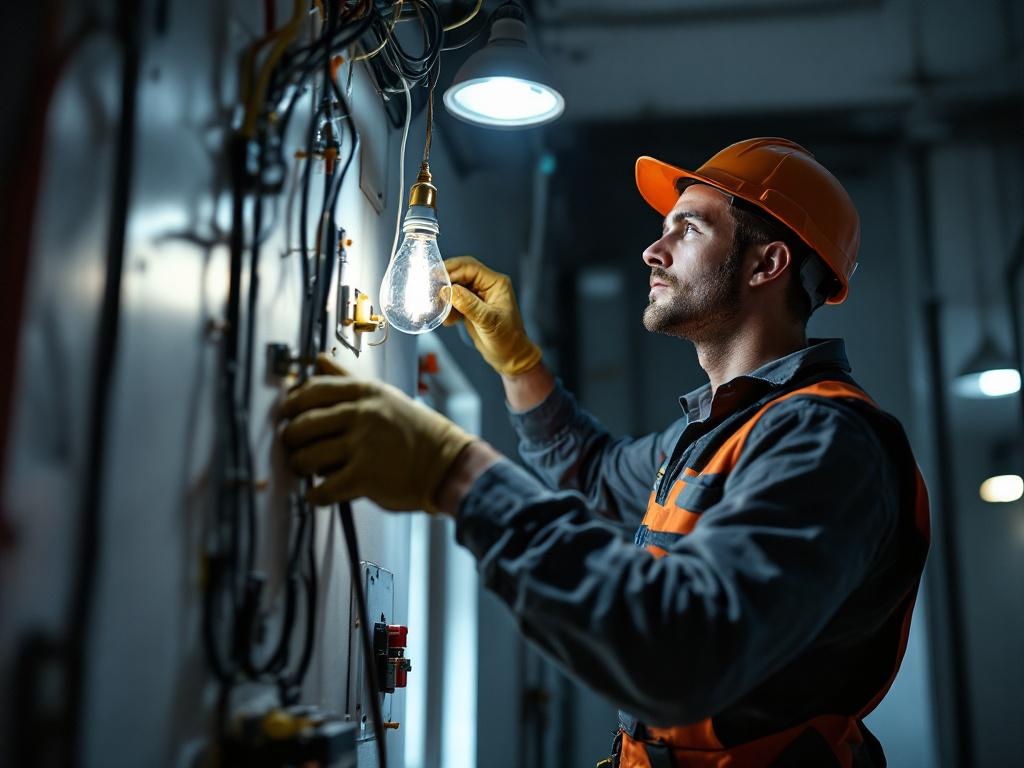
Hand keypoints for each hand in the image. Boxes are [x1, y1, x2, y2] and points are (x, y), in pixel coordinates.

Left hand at [279, 354, 476, 513]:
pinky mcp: (365, 478)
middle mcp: (362, 415)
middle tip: (294, 446)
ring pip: (307, 457)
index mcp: (365, 393)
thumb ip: (346, 379)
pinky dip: (315, 495)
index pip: (311, 390)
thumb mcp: (383, 396)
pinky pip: (322, 489)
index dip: (291, 404)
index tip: (288, 415)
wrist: (447, 463)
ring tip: (306, 469)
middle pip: (303, 424)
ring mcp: (363, 446)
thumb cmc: (414, 431)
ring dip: (299, 466)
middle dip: (291, 439)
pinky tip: (321, 493)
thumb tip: (318, 360)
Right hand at [444, 256, 541, 376]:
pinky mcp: (471, 306)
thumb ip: (469, 305)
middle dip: (444, 283)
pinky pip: (455, 300)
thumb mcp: (488, 322)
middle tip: (431, 293)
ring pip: (455, 287)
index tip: (434, 279)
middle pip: (460, 274)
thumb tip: (449, 290)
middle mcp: (487, 285)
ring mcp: (479, 295)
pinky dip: (448, 308)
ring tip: (439, 310)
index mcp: (496, 283)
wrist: (510, 356)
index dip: (450, 270)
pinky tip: (448, 320)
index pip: (469, 267)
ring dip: (445, 297)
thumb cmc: (507, 339)